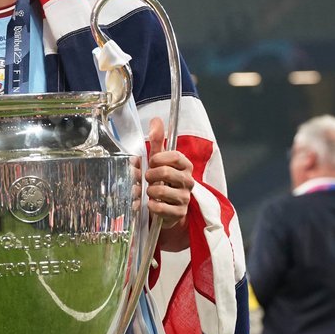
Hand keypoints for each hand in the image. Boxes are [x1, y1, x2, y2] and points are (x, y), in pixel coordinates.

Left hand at [145, 117, 194, 232]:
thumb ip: (157, 142)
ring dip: (149, 190)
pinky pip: (161, 208)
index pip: (177, 157)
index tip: (152, 161)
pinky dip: (152, 205)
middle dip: (150, 175)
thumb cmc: (162, 180)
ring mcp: (185, 198)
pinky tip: (151, 203)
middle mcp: (188, 181)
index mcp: (185, 166)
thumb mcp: (159, 161)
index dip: (160, 158)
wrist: (167, 208)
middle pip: (167, 173)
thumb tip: (156, 120)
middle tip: (146, 177)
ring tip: (149, 191)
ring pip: (162, 191)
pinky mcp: (179, 213)